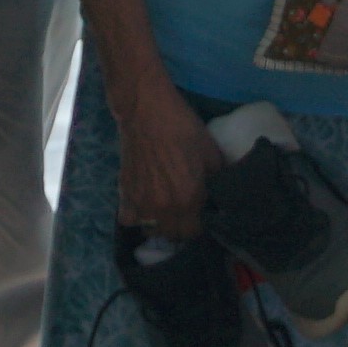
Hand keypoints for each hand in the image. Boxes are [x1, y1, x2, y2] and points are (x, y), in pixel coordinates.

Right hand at [114, 77, 223, 240]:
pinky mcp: (124, 194)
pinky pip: (130, 220)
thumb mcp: (211, 152)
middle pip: (174, 235)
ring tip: (166, 211)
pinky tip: (144, 204)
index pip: (196, 232)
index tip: (202, 215)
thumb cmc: (182, 128)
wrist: (146, 111)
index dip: (201, 225)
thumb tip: (223, 197)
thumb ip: (218, 179)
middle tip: (186, 213)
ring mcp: (141, 203)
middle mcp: (164, 208)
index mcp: (189, 198)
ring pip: (152, 231)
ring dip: (160, 225)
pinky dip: (137, 217)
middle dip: (182, 228)